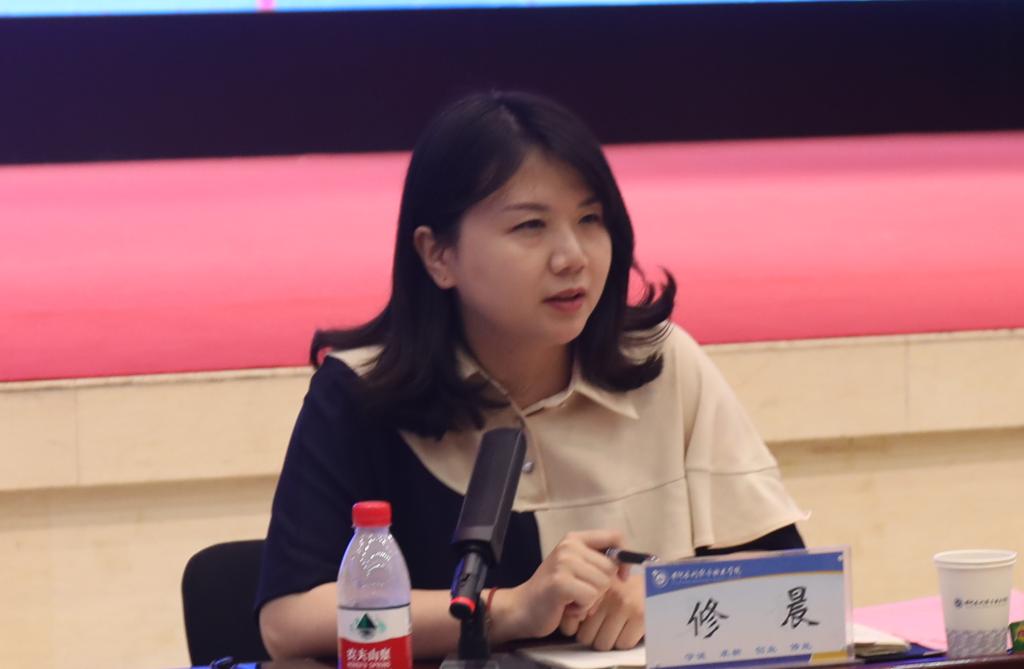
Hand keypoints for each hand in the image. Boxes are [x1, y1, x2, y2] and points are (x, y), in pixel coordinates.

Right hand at [496, 530, 621, 640]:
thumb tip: (627, 566)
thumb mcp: (577, 569)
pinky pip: (590, 597)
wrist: (522, 608)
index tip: (620, 577)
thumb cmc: (554, 593)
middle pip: (610, 567)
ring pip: (602, 584)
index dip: (624, 558)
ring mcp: (564, 562)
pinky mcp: (560, 581)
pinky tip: (567, 607)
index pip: (615, 537)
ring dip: (591, 600)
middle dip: (601, 588)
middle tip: (580, 593)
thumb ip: (597, 563)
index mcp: (575, 539)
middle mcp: (569, 546)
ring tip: (572, 600)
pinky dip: (582, 609)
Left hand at [559, 571, 644, 650]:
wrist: (660, 579)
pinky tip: (628, 629)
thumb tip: (569, 627)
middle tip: (602, 628)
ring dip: (608, 640)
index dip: (577, 628)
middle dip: (592, 636)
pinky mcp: (640, 616)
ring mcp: (624, 605)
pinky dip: (625, 641)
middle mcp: (607, 594)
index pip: (571, 621)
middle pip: (586, 636)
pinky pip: (623, 644)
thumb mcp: (603, 588)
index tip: (584, 624)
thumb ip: (585, 602)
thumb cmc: (626, 586)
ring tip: (615, 629)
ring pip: (603, 643)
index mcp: (594, 586)